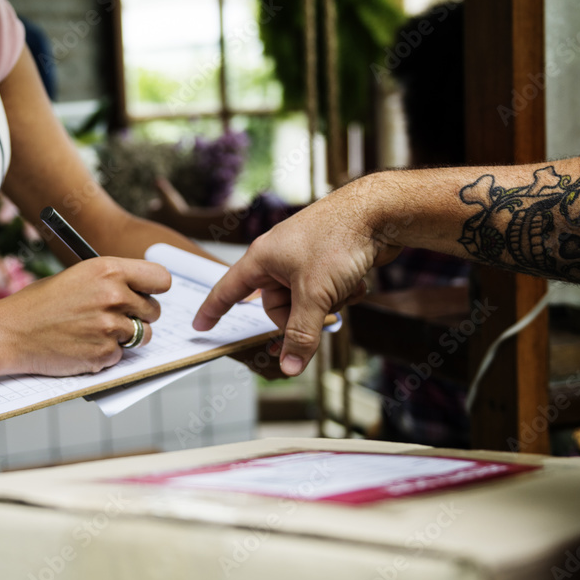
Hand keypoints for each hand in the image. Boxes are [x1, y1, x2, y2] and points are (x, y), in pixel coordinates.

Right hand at [0, 256, 171, 376]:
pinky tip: (81, 345)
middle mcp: (113, 296)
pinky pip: (120, 355)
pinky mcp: (103, 353)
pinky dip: (105, 354)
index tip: (147, 294)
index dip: (155, 288)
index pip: (161, 278)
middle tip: (114, 316)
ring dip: (125, 337)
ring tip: (95, 330)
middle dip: (139, 315)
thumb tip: (141, 290)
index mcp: (108, 270)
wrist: (10, 332)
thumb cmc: (40, 303)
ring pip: (141, 335)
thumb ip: (112, 280)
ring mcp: (109, 327)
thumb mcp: (79, 276)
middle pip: (154, 310)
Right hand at [194, 177, 398, 376]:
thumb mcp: (315, 294)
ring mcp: (304, 259)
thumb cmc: (339, 239)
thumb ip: (301, 334)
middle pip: (276, 306)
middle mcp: (279, 258)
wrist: (380, 211)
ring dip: (328, 304)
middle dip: (301, 315)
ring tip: (344, 287)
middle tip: (320, 310)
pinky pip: (326, 292)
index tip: (199, 326)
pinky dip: (342, 293)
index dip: (213, 310)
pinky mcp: (327, 261)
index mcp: (263, 258)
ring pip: (306, 302)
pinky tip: (357, 281)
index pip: (229, 289)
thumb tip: (289, 368)